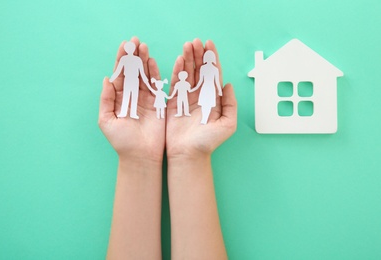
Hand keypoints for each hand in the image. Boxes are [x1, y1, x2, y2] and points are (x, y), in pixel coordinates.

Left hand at [99, 37, 164, 162]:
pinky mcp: (157, 103)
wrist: (141, 155)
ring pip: (144, 75)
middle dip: (133, 56)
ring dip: (144, 61)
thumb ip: (106, 100)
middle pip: (133, 71)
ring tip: (144, 47)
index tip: (124, 45)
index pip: (120, 75)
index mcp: (118, 98)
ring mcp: (146, 98)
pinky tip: (152, 61)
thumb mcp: (107, 120)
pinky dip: (155, 73)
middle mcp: (132, 95)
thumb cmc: (121, 141)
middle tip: (135, 41)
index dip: (121, 60)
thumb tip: (106, 79)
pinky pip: (156, 85)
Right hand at [166, 39, 236, 159]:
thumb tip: (228, 85)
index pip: (213, 74)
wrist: (188, 154)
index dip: (212, 59)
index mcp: (214, 99)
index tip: (209, 45)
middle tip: (196, 41)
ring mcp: (187, 98)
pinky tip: (179, 59)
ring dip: (188, 58)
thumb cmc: (208, 142)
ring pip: (188, 73)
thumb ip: (230, 105)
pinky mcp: (174, 102)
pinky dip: (177, 71)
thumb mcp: (227, 125)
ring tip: (187, 45)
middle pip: (200, 70)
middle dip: (199, 54)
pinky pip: (176, 83)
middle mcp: (201, 95)